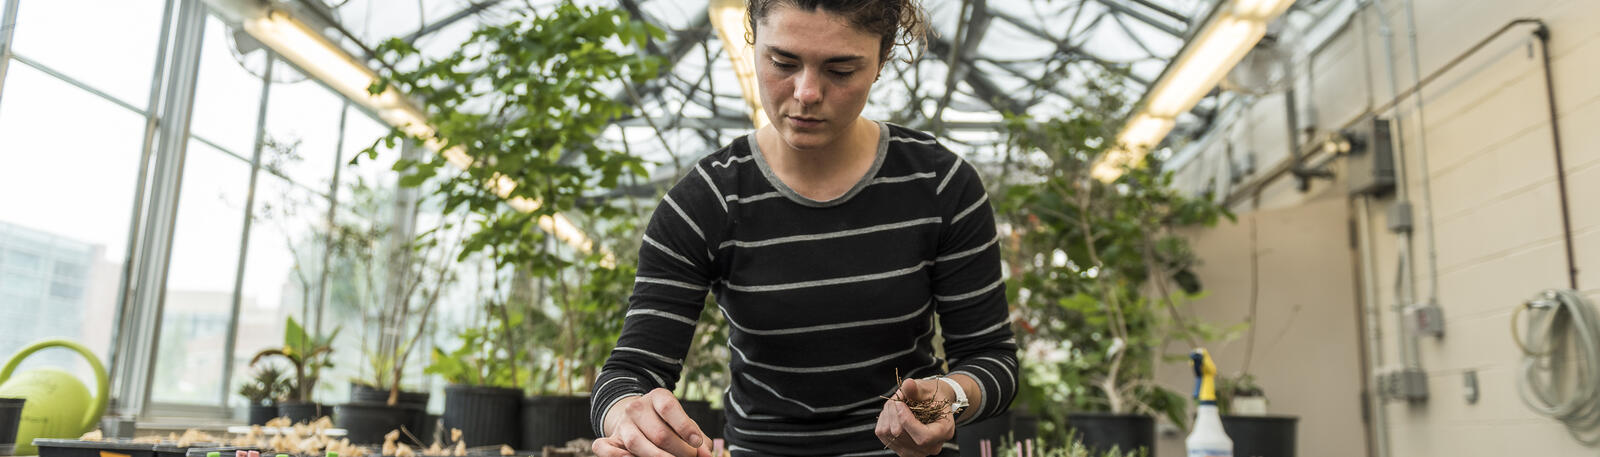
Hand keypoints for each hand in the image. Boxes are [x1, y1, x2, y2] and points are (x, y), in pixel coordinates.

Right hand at [593, 388, 712, 456]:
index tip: (697, 443)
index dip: (685, 427)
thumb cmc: (667, 424)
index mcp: (657, 397)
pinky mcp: (608, 439)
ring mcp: (621, 424)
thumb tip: (707, 455)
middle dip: (679, 451)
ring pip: (636, 443)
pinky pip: (605, 449)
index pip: (669, 408)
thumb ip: (699, 439)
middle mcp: (636, 407)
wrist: (636, 419)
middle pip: (659, 433)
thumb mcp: (684, 424)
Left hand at [874, 378, 954, 456]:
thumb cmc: (933, 397)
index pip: (923, 436)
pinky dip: (884, 421)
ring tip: (897, 405)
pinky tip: (893, 414)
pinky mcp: (903, 450)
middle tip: (898, 399)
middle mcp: (932, 446)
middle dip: (894, 413)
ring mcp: (916, 452)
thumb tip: (908, 384)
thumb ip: (917, 388)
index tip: (900, 403)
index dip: (907, 420)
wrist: (934, 405)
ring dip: (888, 416)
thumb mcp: (928, 389)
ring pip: (890, 435)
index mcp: (944, 431)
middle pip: (902, 435)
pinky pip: (884, 436)